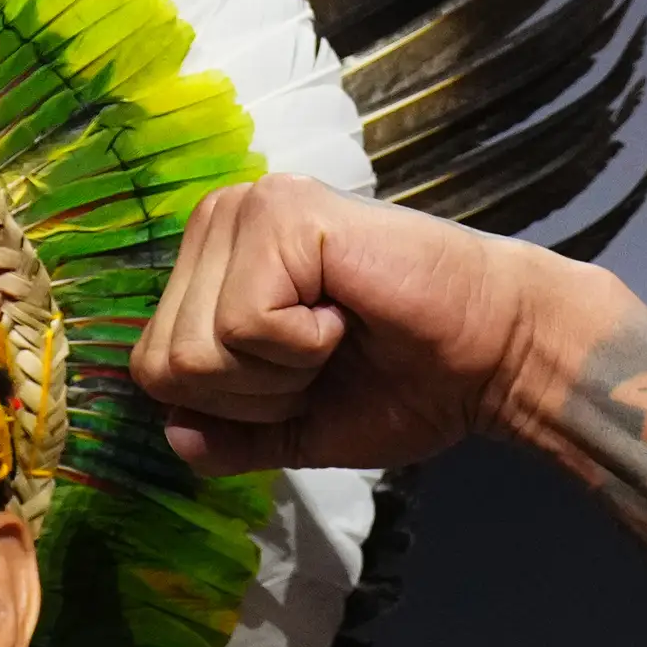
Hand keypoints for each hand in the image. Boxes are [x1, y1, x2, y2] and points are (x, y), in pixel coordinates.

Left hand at [129, 176, 622, 473]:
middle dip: (251, 394)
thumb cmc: (405, 380)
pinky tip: (345, 313)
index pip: (152, 366)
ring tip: (335, 333)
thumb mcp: (295, 425)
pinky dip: (302, 345)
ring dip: (278, 371)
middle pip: (164, 363)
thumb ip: (227, 435)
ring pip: (197, 348)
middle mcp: (218, 222)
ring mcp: (247, 210)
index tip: (306, 374)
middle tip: (324, 356)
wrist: (494, 357)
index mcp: (210, 264)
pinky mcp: (283, 212)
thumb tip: (173, 436)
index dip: (230, 405)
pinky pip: (244, 323)